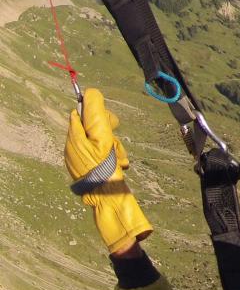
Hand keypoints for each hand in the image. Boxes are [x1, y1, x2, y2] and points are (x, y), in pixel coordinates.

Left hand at [64, 88, 152, 253]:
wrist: (106, 197)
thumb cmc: (103, 165)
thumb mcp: (101, 136)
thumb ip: (95, 114)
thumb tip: (89, 92)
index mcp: (73, 137)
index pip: (81, 112)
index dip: (97, 112)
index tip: (110, 123)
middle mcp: (72, 146)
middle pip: (92, 126)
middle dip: (108, 131)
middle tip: (113, 143)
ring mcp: (79, 158)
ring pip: (100, 140)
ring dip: (113, 145)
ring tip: (117, 158)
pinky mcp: (87, 167)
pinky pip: (100, 153)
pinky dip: (110, 155)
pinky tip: (116, 165)